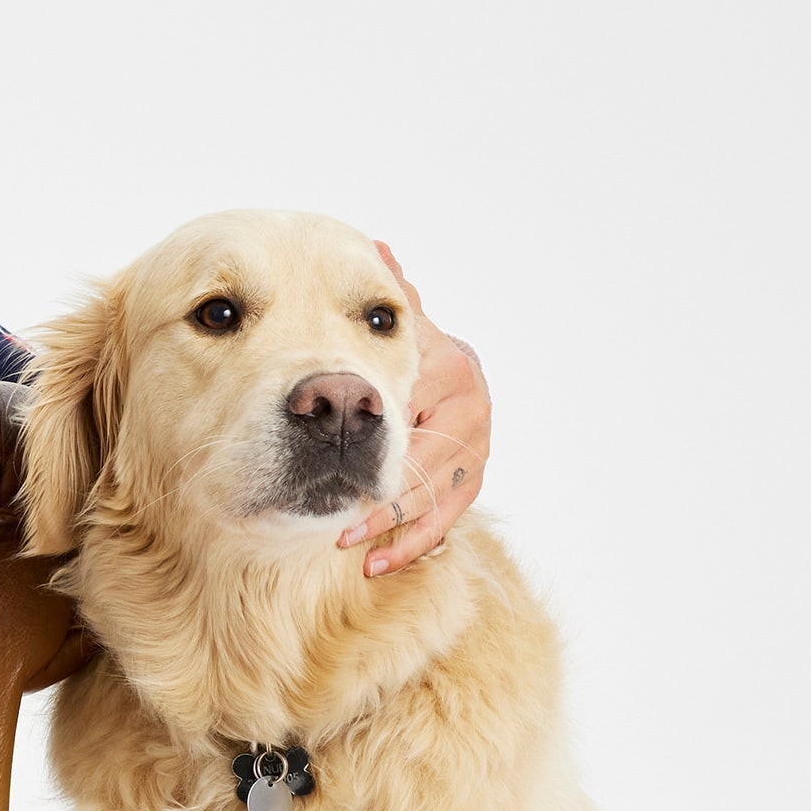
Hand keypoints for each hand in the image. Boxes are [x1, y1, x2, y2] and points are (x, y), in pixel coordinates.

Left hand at [337, 245, 488, 577]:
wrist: (440, 381)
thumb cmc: (404, 354)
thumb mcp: (399, 329)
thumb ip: (390, 300)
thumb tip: (377, 246)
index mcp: (450, 367)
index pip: (412, 411)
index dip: (374, 443)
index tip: (334, 470)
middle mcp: (471, 407)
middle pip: (427, 463)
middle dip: (383, 497)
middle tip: (338, 524)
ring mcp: (476, 449)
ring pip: (437, 497)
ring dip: (394, 529)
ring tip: (350, 548)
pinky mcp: (471, 482)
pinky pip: (446, 521)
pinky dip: (412, 545)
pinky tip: (374, 564)